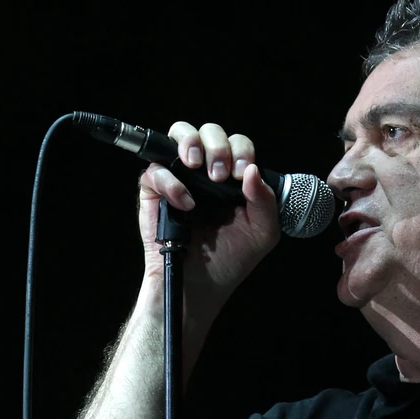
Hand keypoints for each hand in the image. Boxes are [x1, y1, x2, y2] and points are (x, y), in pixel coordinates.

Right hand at [138, 121, 280, 312]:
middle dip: (218, 145)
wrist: (201, 286)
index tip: (242, 172)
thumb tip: (252, 171)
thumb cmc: (231, 259)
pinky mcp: (154, 192)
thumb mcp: (262, 231)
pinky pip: (155, 170)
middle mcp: (205, 172)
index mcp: (232, 177)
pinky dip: (170, 182)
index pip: (237, 144)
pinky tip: (185, 204)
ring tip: (197, 166)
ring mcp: (179, 178)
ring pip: (179, 135)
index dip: (240, 150)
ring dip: (191, 143)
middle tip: (220, 174)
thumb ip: (265, 200)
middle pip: (209, 132)